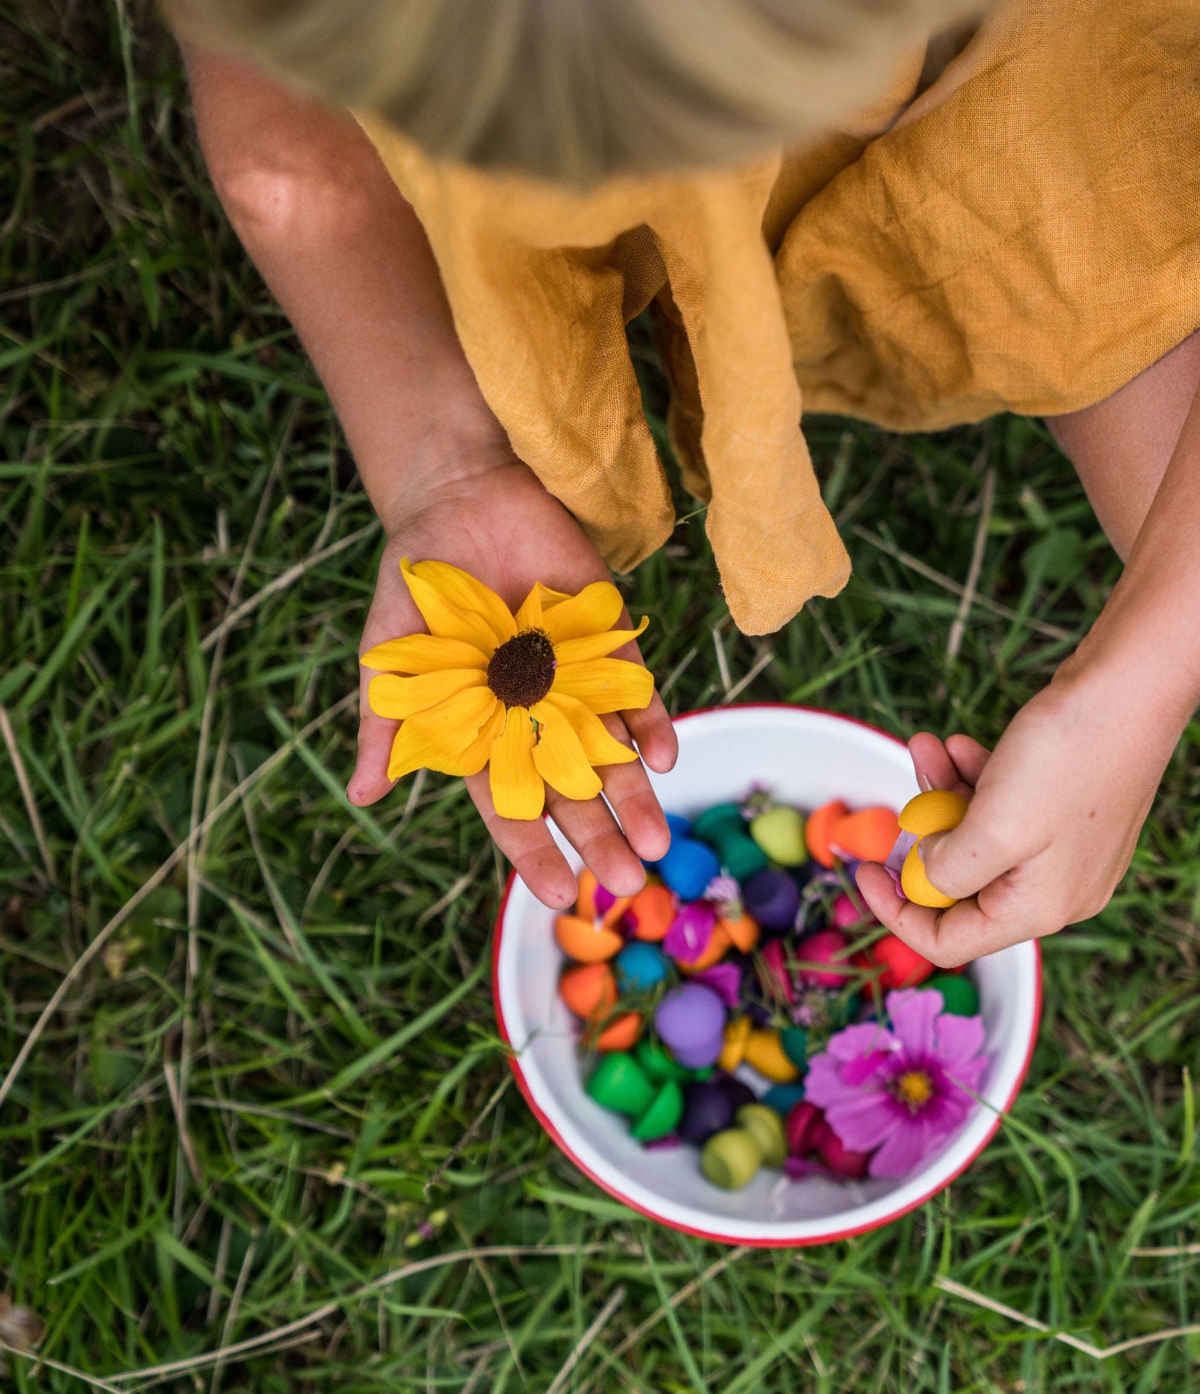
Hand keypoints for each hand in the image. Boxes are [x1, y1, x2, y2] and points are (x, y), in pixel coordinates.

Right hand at [347, 456, 676, 907]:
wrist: (461, 498)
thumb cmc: (417, 586)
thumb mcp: (391, 658)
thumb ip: (387, 725)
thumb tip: (363, 797)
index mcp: (484, 733)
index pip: (511, 804)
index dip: (535, 851)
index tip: (560, 894)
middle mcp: (535, 716)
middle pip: (572, 790)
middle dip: (598, 836)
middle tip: (625, 881)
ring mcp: (575, 679)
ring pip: (612, 751)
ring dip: (636, 796)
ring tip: (657, 844)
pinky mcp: (608, 638)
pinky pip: (635, 688)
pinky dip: (650, 721)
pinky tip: (664, 755)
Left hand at [854, 668, 1177, 962]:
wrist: (1130, 687)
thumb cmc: (1069, 758)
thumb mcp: (993, 827)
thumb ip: (948, 869)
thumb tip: (925, 875)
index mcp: (1039, 907)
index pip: (949, 940)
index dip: (896, 911)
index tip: (863, 868)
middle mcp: (1054, 888)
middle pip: (960, 885)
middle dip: (923, 835)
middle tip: (904, 792)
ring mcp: (1061, 848)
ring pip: (976, 835)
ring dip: (942, 793)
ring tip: (926, 747)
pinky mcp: (1063, 809)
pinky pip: (1000, 807)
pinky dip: (972, 778)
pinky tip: (961, 744)